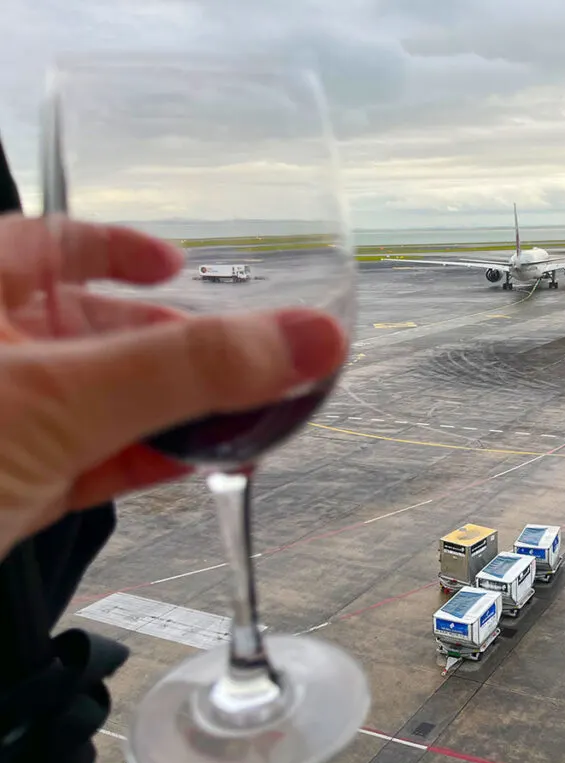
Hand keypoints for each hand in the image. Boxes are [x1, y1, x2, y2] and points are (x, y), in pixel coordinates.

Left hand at [0, 214, 346, 556]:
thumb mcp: (57, 398)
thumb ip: (191, 367)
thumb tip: (310, 338)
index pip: (47, 243)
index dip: (120, 248)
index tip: (179, 262)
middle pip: (90, 329)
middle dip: (171, 343)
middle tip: (247, 355)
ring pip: (97, 402)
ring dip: (172, 409)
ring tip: (243, 411)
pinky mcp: (8, 492)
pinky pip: (89, 464)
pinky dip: (146, 461)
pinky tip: (199, 459)